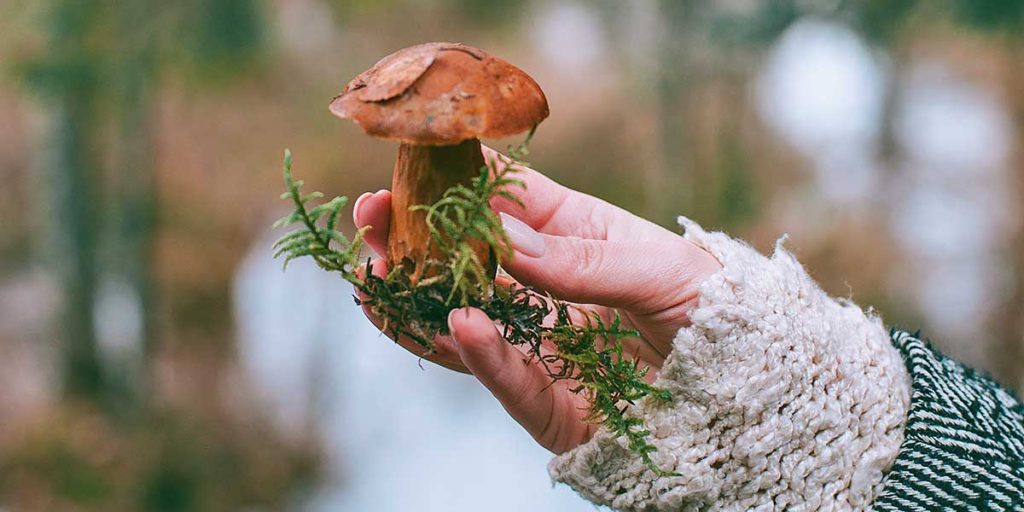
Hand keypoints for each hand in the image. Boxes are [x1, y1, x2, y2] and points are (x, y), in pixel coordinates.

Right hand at [352, 146, 720, 453]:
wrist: (758, 394)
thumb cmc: (722, 313)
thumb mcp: (664, 272)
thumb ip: (587, 261)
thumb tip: (503, 242)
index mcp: (576, 240)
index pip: (504, 202)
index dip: (453, 184)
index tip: (409, 168)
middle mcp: (548, 294)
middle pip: (466, 265)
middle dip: (411, 244)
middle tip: (367, 222)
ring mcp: (545, 351)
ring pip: (465, 326)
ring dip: (416, 303)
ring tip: (375, 278)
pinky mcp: (554, 410)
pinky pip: (511, 385)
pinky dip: (482, 358)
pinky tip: (455, 325)